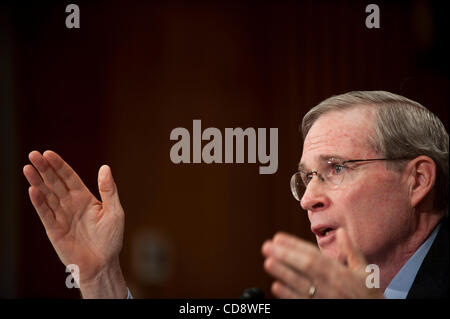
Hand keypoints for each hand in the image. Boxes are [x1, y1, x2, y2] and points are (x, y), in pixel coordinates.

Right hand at [23, 150, 126, 297]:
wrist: (102, 264)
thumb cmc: (111, 238)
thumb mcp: (114, 211)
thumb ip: (109, 190)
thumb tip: (105, 167)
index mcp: (85, 198)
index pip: (69, 177)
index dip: (59, 165)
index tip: (49, 153)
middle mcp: (71, 204)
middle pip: (55, 182)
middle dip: (45, 169)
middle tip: (33, 154)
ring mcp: (61, 216)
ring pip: (47, 195)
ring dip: (37, 182)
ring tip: (27, 168)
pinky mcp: (54, 230)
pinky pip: (45, 213)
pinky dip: (39, 202)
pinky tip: (33, 190)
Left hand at [261, 229, 383, 298]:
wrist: (375, 318)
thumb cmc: (368, 296)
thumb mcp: (365, 272)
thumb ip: (352, 251)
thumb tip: (341, 232)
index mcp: (341, 272)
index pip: (314, 255)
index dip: (295, 245)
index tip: (279, 237)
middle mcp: (331, 286)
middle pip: (305, 267)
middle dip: (284, 256)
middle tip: (267, 247)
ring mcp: (324, 300)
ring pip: (300, 285)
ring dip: (283, 273)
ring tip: (268, 262)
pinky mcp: (318, 310)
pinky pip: (300, 303)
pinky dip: (288, 295)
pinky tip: (276, 286)